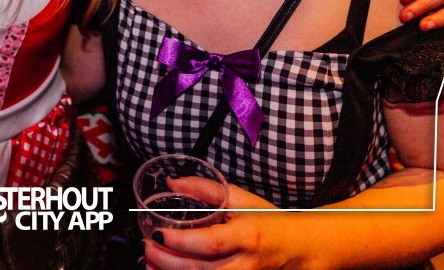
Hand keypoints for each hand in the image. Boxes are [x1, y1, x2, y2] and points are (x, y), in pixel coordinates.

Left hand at [145, 185, 294, 269]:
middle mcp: (246, 264)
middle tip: (146, 247)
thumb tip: (173, 183)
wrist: (297, 248)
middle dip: (167, 262)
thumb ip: (207, 190)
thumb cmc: (269, 221)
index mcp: (249, 235)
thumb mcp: (242, 199)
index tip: (157, 233)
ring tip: (148, 263)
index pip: (212, 243)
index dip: (182, 242)